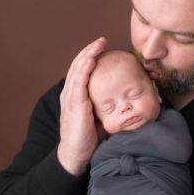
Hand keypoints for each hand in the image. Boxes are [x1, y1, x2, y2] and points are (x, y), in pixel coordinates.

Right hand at [57, 37, 106, 174]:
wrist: (76, 154)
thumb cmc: (88, 139)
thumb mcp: (97, 117)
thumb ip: (105, 105)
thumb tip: (124, 99)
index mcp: (74, 95)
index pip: (81, 70)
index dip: (90, 57)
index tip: (102, 48)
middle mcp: (70, 93)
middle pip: (78, 65)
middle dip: (90, 50)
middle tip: (102, 40)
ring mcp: (70, 97)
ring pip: (78, 69)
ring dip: (89, 54)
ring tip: (99, 44)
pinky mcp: (74, 103)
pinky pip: (79, 80)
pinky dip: (85, 68)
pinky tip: (93, 59)